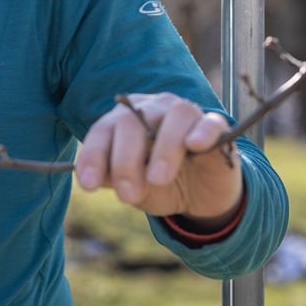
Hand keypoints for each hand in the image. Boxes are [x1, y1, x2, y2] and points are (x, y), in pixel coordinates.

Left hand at [75, 93, 242, 227]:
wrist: (201, 196)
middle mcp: (154, 109)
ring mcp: (186, 115)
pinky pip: (211, 122)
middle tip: (127, 194)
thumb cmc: (160, 185)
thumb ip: (113, 179)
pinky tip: (194, 145)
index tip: (89, 184)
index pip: (104, 129)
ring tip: (157, 179)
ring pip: (174, 116)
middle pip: (134, 121)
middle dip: (125, 160)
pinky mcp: (216, 129)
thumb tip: (89, 178)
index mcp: (126, 120)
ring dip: (163, 148)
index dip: (94, 155)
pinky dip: (202, 131)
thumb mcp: (135, 188)